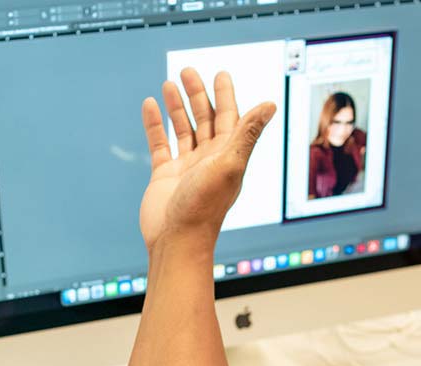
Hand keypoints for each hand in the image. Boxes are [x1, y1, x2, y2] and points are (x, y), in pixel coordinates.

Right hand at [139, 68, 278, 250]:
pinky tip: (150, 106)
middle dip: (197, 94)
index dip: (225, 95)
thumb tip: (269, 104)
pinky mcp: (164, 175)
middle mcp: (209, 158)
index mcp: (228, 154)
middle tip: (188, 71)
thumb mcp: (229, 163)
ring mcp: (186, 166)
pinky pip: (160, 143)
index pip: (229, 117)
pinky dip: (155, 125)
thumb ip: (247, 132)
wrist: (177, 239)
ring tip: (168, 84)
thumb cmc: (205, 206)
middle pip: (205, 118)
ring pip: (183, 128)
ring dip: (177, 106)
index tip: (220, 74)